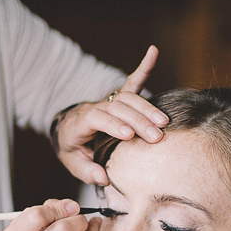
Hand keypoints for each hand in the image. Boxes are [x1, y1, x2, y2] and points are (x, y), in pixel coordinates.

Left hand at [52, 45, 167, 184]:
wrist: (67, 128)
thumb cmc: (72, 148)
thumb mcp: (73, 163)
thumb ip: (87, 171)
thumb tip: (103, 178)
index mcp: (79, 123)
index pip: (96, 119)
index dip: (111, 124)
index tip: (128, 134)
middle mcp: (94, 107)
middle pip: (117, 108)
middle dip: (137, 120)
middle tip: (156, 136)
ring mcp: (107, 100)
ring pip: (128, 98)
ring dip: (147, 108)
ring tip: (164, 122)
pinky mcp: (118, 97)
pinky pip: (132, 81)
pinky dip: (144, 67)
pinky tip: (153, 52)